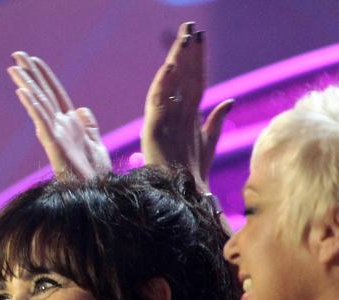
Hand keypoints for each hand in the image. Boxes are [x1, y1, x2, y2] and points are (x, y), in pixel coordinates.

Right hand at [8, 52, 110, 180]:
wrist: (98, 193)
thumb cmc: (96, 176)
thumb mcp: (96, 145)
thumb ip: (88, 127)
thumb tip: (81, 110)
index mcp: (69, 126)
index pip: (56, 95)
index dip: (46, 77)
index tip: (35, 60)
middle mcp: (59, 128)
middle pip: (43, 95)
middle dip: (30, 74)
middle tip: (16, 55)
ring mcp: (55, 136)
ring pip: (39, 105)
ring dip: (27, 85)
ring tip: (14, 68)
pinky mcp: (55, 146)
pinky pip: (43, 123)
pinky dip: (34, 108)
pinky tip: (24, 93)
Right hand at [142, 21, 233, 188]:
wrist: (183, 193)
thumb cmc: (194, 171)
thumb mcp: (209, 142)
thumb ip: (216, 120)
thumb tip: (229, 101)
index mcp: (187, 114)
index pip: (193, 79)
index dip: (197, 58)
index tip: (201, 36)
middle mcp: (174, 114)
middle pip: (182, 76)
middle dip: (185, 51)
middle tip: (190, 25)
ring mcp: (163, 121)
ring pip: (170, 85)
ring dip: (175, 61)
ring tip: (182, 38)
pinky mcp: (153, 132)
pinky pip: (158, 106)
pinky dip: (162, 88)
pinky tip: (168, 70)